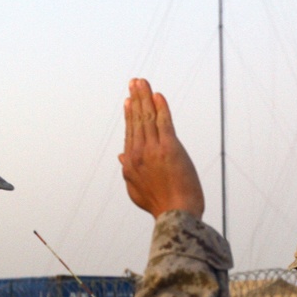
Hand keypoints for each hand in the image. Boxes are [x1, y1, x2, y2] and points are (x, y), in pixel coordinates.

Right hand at [118, 78, 203, 218]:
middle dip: (136, 99)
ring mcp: (153, 150)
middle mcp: (138, 154)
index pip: (130, 133)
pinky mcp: (169, 148)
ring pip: (148, 118)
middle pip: (137, 120)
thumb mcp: (137, 190)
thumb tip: (121, 156)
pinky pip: (164, 122)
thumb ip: (128, 171)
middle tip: (135, 82)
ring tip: (143, 82)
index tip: (129, 101)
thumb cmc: (160, 206)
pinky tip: (158, 95)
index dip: (130, 115)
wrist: (176, 215)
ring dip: (145, 97)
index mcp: (130, 164)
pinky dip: (161, 107)